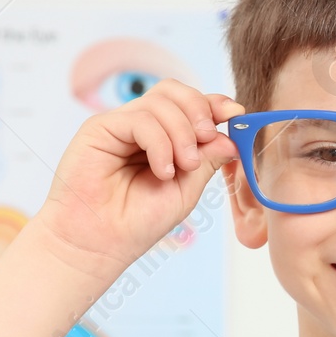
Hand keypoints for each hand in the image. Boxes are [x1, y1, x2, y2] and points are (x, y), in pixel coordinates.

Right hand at [34, 79, 244, 275]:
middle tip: (208, 138)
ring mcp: (119, 126)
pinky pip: (139, 118)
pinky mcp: (99, 129)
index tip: (236, 113)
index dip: (214, 104)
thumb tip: (230, 137)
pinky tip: (162, 171)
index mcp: (163, 138)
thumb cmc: (137, 222)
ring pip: (160, 101)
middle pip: (174, 92)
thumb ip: (207, 160)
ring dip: (182, 132)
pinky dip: (160, 143)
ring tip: (184, 166)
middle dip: (200, 109)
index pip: (189, 106)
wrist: (99, 244)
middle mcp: (141, 127)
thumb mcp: (186, 190)